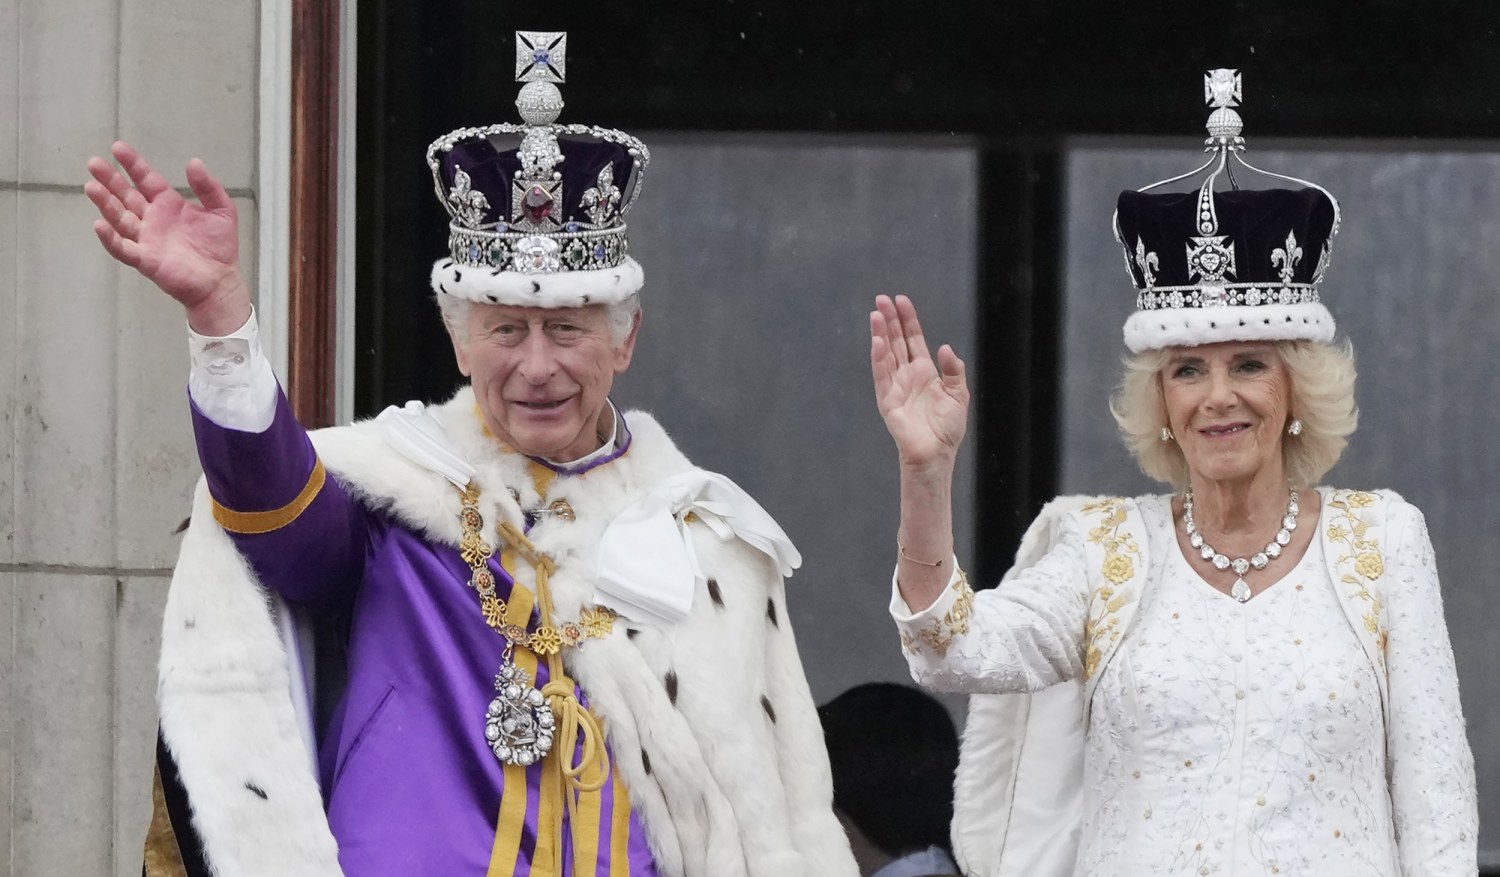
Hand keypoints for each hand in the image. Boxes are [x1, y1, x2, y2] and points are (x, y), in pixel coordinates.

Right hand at [85, 142, 249, 333]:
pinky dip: (110, 238)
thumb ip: (208, 187)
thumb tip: (193, 162)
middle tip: (93, 163)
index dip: (132, 164)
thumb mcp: (222, 210)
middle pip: (126, 195)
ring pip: (120, 218)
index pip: (145, 179)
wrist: (221, 281)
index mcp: (168, 204)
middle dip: (110, 180)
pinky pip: (123, 248)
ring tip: (91, 187)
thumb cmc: (220, 247)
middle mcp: (152, 219)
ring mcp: (146, 239)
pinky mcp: (145, 259)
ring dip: (105, 203)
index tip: (117, 147)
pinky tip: (99, 224)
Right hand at [869, 294, 969, 471]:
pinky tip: (877, 341)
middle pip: (896, 341)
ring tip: (876, 314)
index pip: (913, 339)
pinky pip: (882, 376)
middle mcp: (907, 375)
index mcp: (925, 371)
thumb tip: (944, 347)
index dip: (908, 320)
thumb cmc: (947, 428)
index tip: (901, 300)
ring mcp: (895, 386)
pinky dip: (879, 358)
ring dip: (880, 334)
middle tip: (881, 299)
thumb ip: (954, 371)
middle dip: (890, 320)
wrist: (936, 453)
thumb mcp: (959, 395)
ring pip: (886, 354)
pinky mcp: (887, 400)